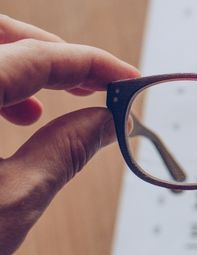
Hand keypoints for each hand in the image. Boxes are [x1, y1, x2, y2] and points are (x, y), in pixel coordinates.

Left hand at [0, 15, 138, 254]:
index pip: (38, 57)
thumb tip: (107, 122)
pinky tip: (10, 116)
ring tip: (48, 106)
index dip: (93, 64)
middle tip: (90, 84)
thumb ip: (66, 151)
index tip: (127, 79)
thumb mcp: (10, 205)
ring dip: (20, 66)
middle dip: (49, 49)